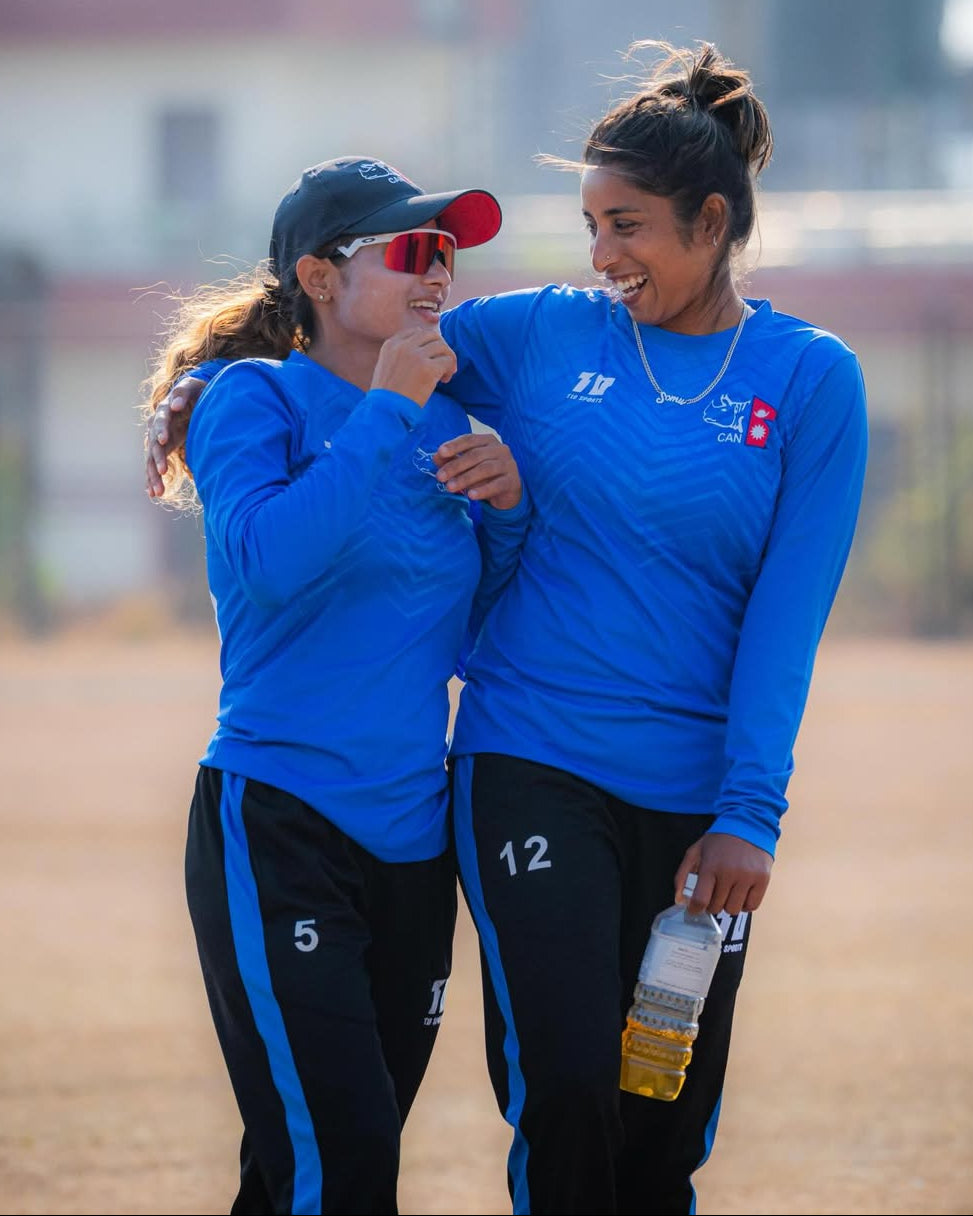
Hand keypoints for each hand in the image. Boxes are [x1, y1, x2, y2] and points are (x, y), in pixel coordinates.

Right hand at [145, 376, 203, 497]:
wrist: (194, 400)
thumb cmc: (195, 392)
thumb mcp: (192, 387)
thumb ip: (183, 393)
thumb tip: (175, 405)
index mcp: (164, 411)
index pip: (160, 421)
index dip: (161, 430)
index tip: (164, 441)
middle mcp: (157, 426)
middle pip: (153, 443)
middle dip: (157, 458)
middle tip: (162, 471)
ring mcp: (158, 439)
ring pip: (152, 458)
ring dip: (154, 475)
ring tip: (158, 491)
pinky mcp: (162, 449)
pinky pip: (155, 465)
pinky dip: (153, 479)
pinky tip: (153, 494)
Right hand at [370, 328, 456, 406]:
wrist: (385, 411)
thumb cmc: (386, 396)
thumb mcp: (386, 368)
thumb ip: (400, 356)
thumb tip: (422, 353)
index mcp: (391, 345)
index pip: (416, 332)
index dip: (427, 343)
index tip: (429, 357)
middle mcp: (403, 346)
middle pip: (432, 335)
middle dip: (440, 348)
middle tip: (441, 365)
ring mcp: (416, 356)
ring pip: (442, 346)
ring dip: (447, 359)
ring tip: (443, 375)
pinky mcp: (428, 368)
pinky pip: (448, 360)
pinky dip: (450, 369)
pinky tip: (444, 380)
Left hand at [433, 433, 522, 509]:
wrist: (508, 490)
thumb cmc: (484, 474)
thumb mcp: (467, 466)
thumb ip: (452, 460)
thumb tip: (436, 457)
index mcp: (487, 441)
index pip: (469, 439)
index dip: (455, 445)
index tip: (441, 452)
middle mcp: (500, 449)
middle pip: (475, 455)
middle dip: (455, 466)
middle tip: (440, 477)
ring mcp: (508, 464)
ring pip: (485, 469)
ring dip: (465, 478)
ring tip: (450, 487)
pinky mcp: (513, 481)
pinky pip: (497, 485)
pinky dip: (483, 490)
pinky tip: (471, 495)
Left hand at [675, 832, 772, 916]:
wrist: (748, 824)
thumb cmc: (719, 840)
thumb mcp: (696, 851)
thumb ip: (683, 874)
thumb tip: (679, 899)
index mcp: (710, 866)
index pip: (701, 899)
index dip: (695, 909)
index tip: (695, 909)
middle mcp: (730, 873)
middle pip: (717, 907)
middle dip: (712, 904)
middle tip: (713, 893)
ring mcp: (748, 877)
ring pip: (734, 910)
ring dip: (728, 905)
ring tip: (728, 892)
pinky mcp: (763, 880)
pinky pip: (752, 906)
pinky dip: (745, 904)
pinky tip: (741, 893)